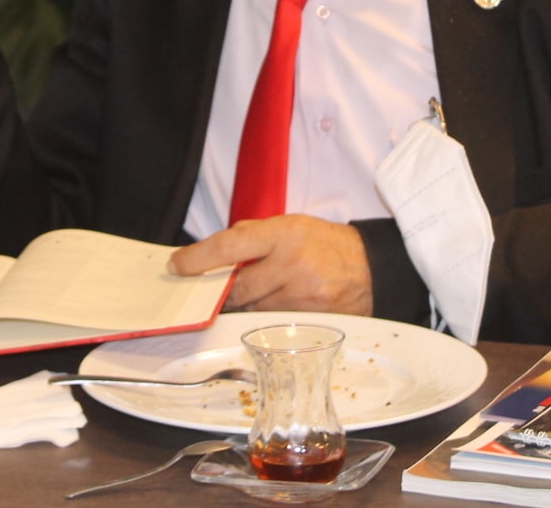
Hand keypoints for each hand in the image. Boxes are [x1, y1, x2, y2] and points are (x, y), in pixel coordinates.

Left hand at [169, 216, 373, 315]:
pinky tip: (270, 309)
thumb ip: (252, 238)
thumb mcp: (290, 225)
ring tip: (247, 297)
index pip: (229, 246)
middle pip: (237, 288)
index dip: (198, 259)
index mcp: (284, 233)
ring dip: (242, 307)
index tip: (178, 266)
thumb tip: (211, 256)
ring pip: (252, 310)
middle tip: (206, 293)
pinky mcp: (312, 321)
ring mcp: (304, 296)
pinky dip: (263, 319)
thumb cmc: (324, 244)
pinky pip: (272, 324)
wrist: (372, 268)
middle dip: (219, 293)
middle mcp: (293, 264)